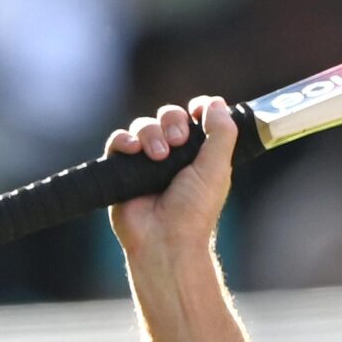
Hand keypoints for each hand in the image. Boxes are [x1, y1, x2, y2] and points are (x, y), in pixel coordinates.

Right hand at [105, 96, 236, 266]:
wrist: (164, 239)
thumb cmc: (194, 210)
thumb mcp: (217, 168)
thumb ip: (221, 133)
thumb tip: (217, 102)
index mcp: (200, 155)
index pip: (195, 119)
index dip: (196, 109)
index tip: (196, 110)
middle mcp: (174, 156)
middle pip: (168, 116)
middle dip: (172, 121)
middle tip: (178, 140)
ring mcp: (147, 162)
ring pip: (144, 125)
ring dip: (151, 133)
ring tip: (158, 156)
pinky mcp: (123, 169)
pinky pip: (119, 141)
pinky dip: (125, 140)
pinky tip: (133, 150)